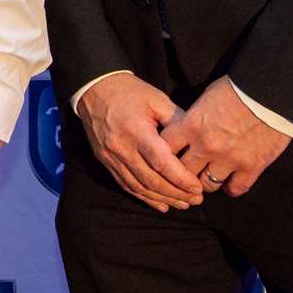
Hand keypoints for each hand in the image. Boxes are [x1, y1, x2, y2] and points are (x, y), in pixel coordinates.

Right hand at [76, 72, 202, 211]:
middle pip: (152, 180)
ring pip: (139, 187)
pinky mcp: (105, 160)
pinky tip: (161, 204)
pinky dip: (144, 197)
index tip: (198, 188)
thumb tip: (195, 143)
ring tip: (183, 204)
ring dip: (163, 199)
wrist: (95, 89)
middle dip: (177, 193)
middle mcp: (121, 147)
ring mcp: (111, 156)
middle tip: (197, 200)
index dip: (181, 179)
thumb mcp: (157, 99)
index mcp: (136, 130)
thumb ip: (177, 121)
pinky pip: (126, 185)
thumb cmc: (129, 92)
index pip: (161, 162)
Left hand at [160, 76, 290, 197]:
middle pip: (182, 171)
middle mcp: (206, 146)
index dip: (165, 152)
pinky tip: (230, 182)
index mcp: (191, 125)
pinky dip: (231, 187)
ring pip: (206, 185)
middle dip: (182, 171)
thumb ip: (193, 118)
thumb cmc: (237, 88)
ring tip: (207, 177)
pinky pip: (235, 189)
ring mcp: (229, 159)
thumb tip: (186, 129)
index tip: (168, 153)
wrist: (270, 92)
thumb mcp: (206, 98)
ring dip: (205, 182)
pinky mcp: (252, 167)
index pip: (165, 148)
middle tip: (186, 172)